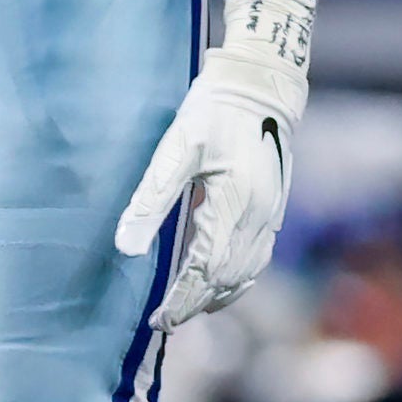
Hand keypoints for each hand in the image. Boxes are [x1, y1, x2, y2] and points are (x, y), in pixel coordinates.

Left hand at [114, 0, 318, 328]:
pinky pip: (259, 257)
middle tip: (165, 318)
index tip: (157, 320)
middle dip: (195, 303)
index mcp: (233, 203)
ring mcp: (271, 212)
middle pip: (228, 280)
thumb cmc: (215, 108)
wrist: (263, 81)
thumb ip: (151, 199)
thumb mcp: (175, 148)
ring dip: (217, 294)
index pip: (204, 272)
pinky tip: (218, 277)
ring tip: (187, 304)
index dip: (180, 300)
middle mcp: (258, 215)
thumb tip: (126, 247)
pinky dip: (237, 277)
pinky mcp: (275, 206)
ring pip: (248, 273)